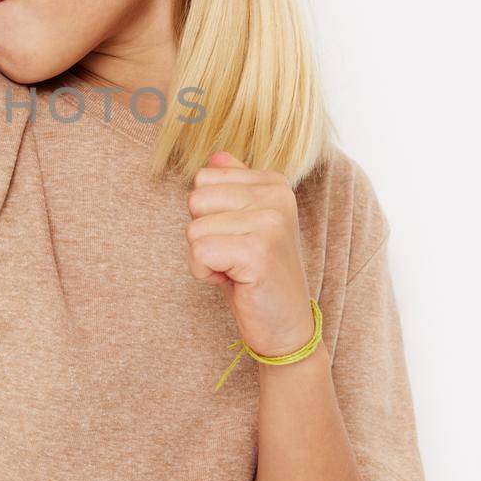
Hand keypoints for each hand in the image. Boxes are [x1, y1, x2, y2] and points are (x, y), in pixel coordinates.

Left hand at [186, 150, 314, 357]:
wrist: (285, 325)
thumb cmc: (257, 274)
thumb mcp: (245, 224)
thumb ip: (234, 186)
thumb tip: (216, 155)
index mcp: (273, 182)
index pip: (203, 178)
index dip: (208, 215)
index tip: (236, 237)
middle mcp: (277, 195)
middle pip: (195, 199)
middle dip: (203, 234)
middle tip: (234, 256)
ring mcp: (270, 221)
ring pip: (194, 228)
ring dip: (204, 256)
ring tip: (235, 268)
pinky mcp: (259, 251)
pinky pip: (199, 252)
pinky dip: (206, 273)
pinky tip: (235, 282)